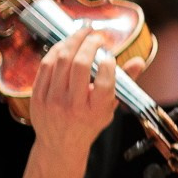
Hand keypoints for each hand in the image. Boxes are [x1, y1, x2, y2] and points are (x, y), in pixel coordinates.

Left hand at [28, 28, 141, 156]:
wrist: (60, 144)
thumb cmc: (89, 122)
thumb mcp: (110, 107)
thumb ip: (124, 83)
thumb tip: (139, 61)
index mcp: (96, 110)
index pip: (105, 81)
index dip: (108, 63)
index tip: (109, 54)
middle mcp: (73, 106)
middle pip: (80, 65)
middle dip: (89, 43)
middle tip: (96, 35)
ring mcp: (53, 101)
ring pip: (61, 60)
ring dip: (73, 41)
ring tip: (81, 33)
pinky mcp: (38, 97)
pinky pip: (46, 66)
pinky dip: (56, 50)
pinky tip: (65, 44)